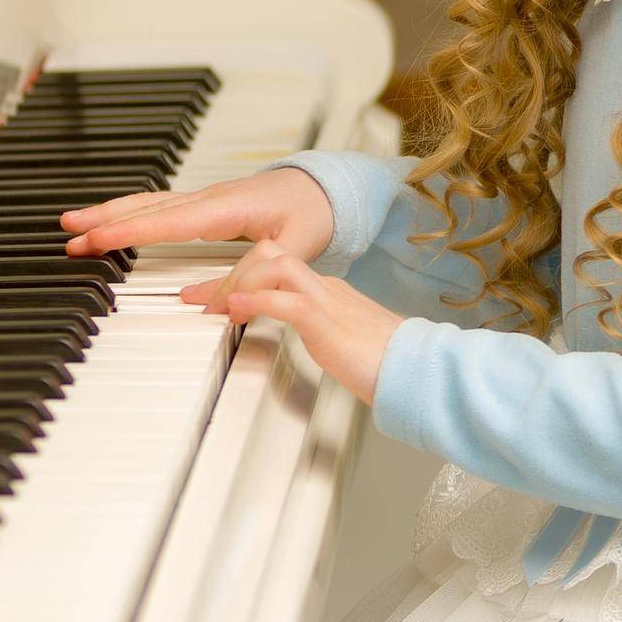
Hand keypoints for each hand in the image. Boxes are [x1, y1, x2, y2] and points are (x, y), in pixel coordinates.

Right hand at [61, 166, 336, 263]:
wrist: (325, 188)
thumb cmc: (313, 212)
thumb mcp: (292, 252)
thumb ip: (252, 277)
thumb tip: (211, 305)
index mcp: (229, 207)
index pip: (170, 220)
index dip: (131, 231)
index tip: (97, 238)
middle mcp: (211, 198)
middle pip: (149, 208)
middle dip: (106, 219)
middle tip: (68, 231)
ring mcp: (205, 199)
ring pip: (149, 204)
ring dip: (111, 213)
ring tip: (74, 223)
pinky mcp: (205, 207)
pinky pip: (160, 208)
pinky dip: (131, 213)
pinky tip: (112, 221)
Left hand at [187, 240, 403, 405]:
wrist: (419, 370)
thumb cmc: (387, 364)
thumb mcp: (342, 343)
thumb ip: (320, 332)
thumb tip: (302, 337)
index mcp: (327, 291)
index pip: (276, 265)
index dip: (239, 276)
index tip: (211, 295)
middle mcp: (324, 288)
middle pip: (270, 251)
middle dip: (231, 271)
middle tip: (202, 298)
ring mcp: (327, 302)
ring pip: (274, 264)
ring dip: (237, 281)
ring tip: (216, 305)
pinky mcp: (328, 323)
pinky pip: (287, 301)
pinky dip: (256, 301)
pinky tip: (236, 310)